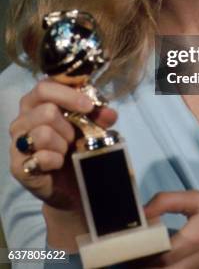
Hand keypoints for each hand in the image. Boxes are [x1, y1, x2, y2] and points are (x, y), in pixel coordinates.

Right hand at [9, 78, 116, 211]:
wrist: (73, 182)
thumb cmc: (77, 144)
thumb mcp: (91, 125)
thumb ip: (99, 116)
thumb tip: (110, 114)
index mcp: (37, 101)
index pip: (46, 86)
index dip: (69, 95)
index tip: (89, 106)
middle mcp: (23, 118)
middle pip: (47, 111)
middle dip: (68, 126)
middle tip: (74, 136)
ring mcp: (17, 142)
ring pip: (43, 133)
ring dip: (62, 144)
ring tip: (65, 150)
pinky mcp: (18, 166)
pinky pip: (41, 157)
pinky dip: (56, 160)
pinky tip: (58, 163)